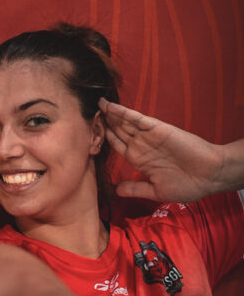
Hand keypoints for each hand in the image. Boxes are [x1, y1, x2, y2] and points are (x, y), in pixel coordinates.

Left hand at [99, 98, 226, 201]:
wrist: (209, 176)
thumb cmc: (187, 185)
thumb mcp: (156, 191)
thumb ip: (136, 188)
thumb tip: (117, 190)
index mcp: (139, 160)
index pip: (116, 145)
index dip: (103, 138)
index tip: (88, 133)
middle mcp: (141, 146)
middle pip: (117, 131)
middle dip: (103, 123)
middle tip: (86, 113)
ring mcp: (148, 136)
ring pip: (124, 122)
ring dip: (110, 114)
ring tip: (95, 104)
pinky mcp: (157, 129)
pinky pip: (137, 118)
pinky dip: (123, 112)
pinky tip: (110, 106)